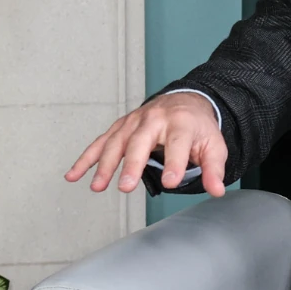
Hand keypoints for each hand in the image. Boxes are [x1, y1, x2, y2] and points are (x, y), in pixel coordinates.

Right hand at [65, 92, 227, 196]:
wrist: (185, 100)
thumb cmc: (198, 126)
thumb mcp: (213, 145)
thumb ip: (213, 168)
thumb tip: (217, 190)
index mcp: (181, 122)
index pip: (178, 143)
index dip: (175, 163)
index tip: (172, 182)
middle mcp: (156, 119)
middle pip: (141, 141)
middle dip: (132, 164)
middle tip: (126, 187)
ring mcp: (135, 121)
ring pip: (117, 142)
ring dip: (104, 164)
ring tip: (97, 186)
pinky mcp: (121, 127)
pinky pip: (101, 142)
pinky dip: (86, 158)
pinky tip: (74, 175)